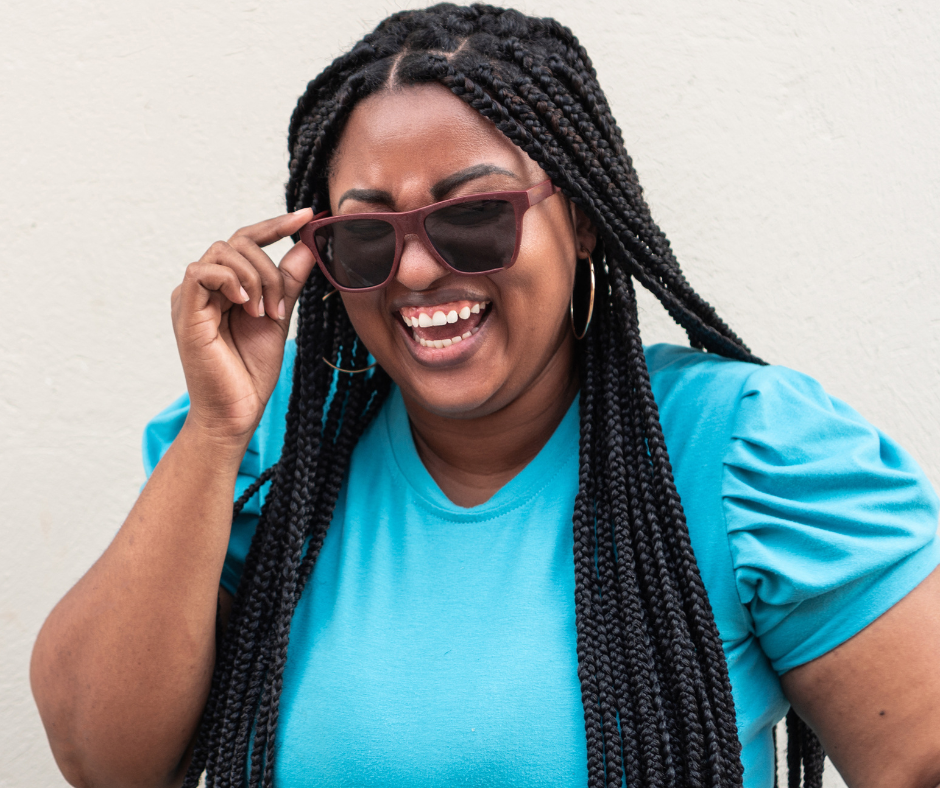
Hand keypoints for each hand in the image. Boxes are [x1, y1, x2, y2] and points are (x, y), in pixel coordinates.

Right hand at [171, 208, 314, 445]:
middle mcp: (205, 287)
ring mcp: (192, 297)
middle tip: (279, 306)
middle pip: (238, 242)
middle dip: (269, 268)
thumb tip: (306, 245)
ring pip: (223, 251)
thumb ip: (288, 282)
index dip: (275, 225)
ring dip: (256, 278)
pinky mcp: (185, 309)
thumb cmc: (251, 371)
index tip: (306, 216)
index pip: (246, 241)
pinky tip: (246, 304)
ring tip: (264, 313)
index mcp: (225, 287)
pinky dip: (230, 280)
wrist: (236, 411)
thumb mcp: (278, 318)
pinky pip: (202, 271)